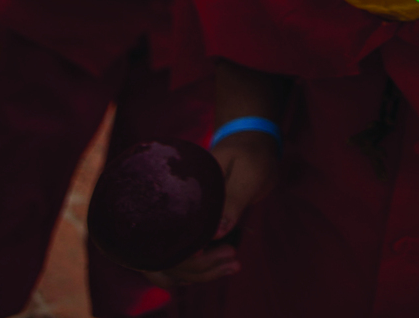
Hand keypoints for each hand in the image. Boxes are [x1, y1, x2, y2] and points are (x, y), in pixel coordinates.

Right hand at [139, 130, 278, 286]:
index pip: (166, 233)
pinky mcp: (193, 228)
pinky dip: (199, 269)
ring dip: (199, 272)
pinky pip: (184, 258)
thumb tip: (217, 234)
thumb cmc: (251, 155)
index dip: (186, 253)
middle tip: (234, 261)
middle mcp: (172, 210)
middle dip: (199, 267)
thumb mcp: (249, 173)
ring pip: (172, 262)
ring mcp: (180, 221)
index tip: (215, 253)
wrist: (252, 146)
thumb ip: (234, 200)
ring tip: (233, 266)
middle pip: (166, 255)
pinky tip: (222, 267)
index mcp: (178, 190)